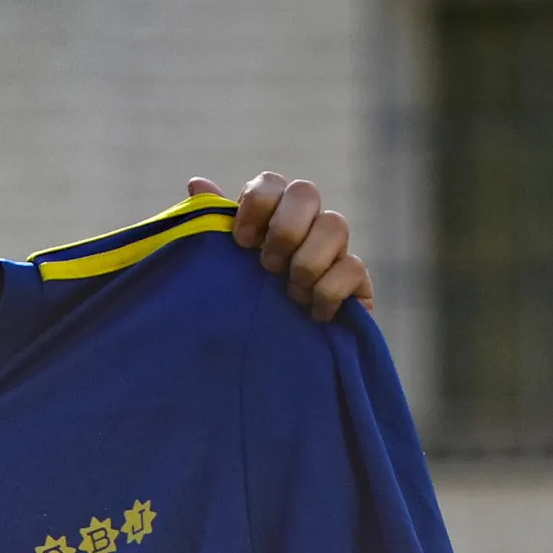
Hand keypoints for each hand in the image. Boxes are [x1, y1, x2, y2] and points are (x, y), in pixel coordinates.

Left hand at [196, 173, 367, 319]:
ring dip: (306, 261)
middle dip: (284, 229)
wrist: (266, 369)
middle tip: (267, 266)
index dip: (257, 205)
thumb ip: (209, 227)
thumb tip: (196, 182)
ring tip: (289, 293)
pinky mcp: (356, 283)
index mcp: (268, 218)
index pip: (271, 183)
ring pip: (335, 224)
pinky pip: (353, 268)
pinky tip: (311, 314)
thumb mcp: (217, 271)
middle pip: (306, 192)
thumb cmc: (238, 312)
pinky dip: (327, 292)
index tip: (241, 242)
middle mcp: (304, 225)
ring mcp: (334, 251)